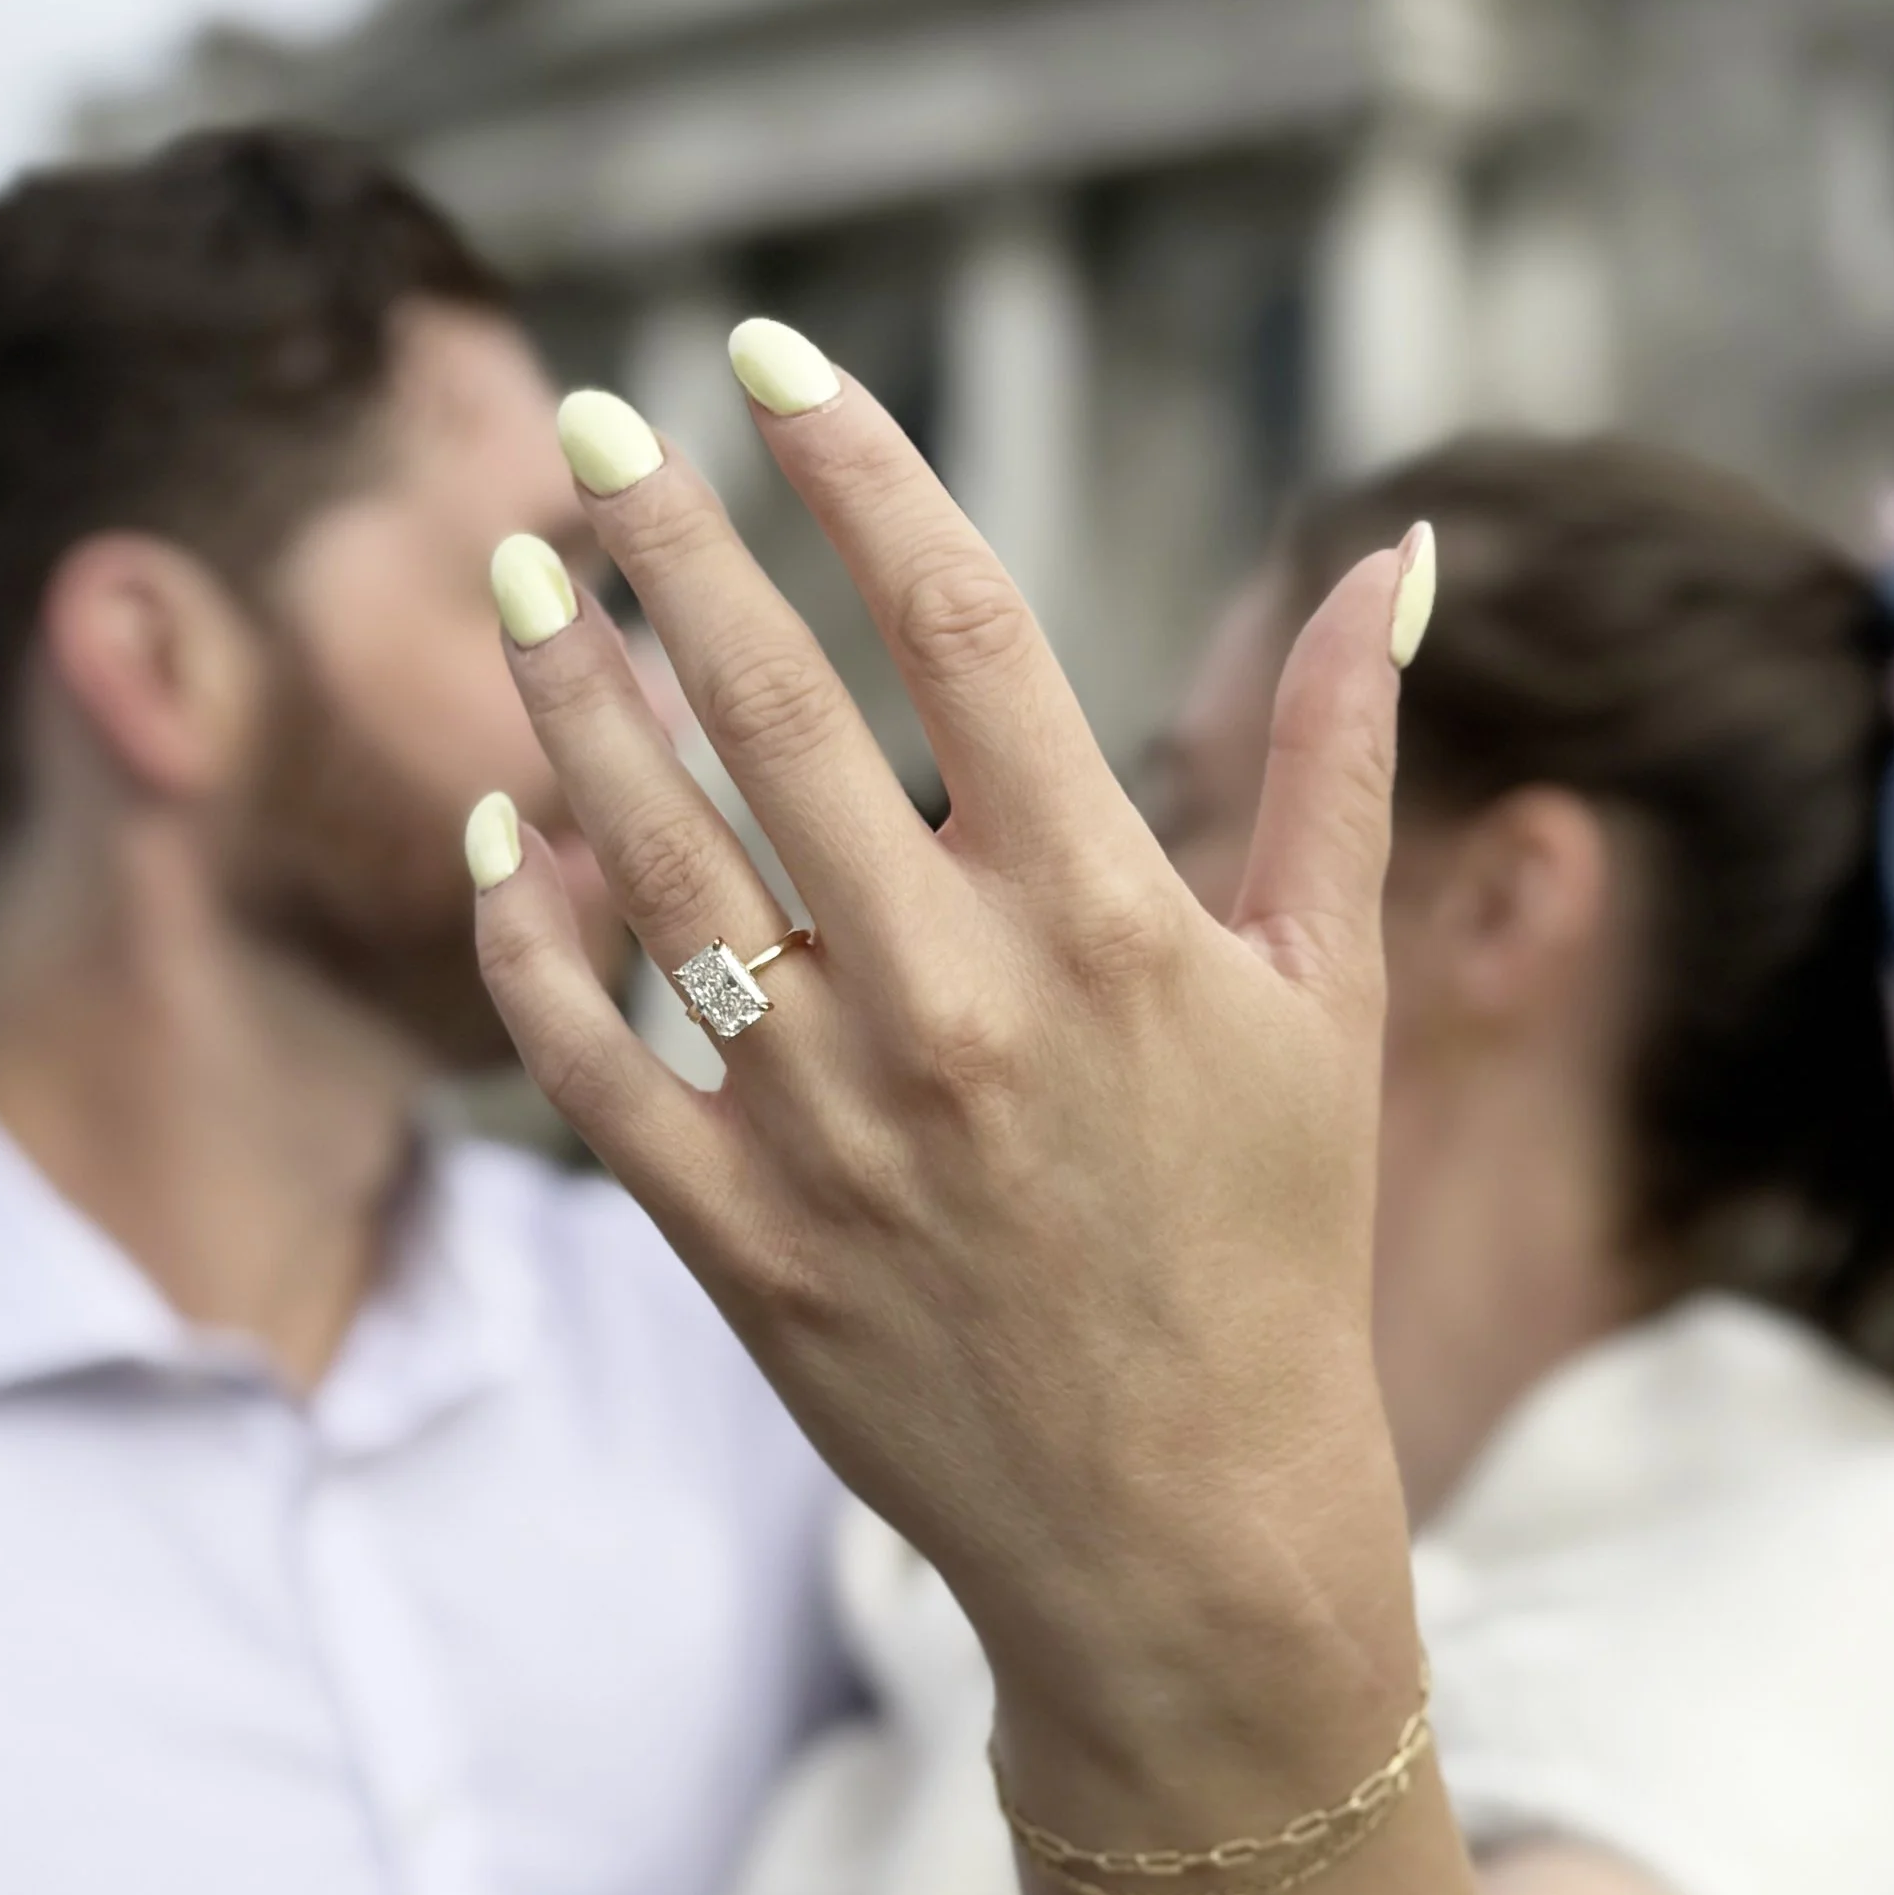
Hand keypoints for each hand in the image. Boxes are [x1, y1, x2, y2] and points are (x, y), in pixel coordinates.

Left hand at [470, 330, 1431, 1778]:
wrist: (1181, 1536)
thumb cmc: (1270, 1247)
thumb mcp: (1322, 998)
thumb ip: (1336, 764)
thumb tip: (1393, 551)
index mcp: (1108, 917)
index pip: (958, 620)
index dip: (852, 464)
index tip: (763, 358)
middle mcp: (953, 998)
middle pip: (772, 704)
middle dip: (663, 539)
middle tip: (582, 426)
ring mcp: (827, 1123)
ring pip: (650, 858)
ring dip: (571, 703)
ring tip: (521, 587)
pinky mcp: (734, 1236)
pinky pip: (587, 1054)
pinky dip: (525, 940)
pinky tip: (499, 840)